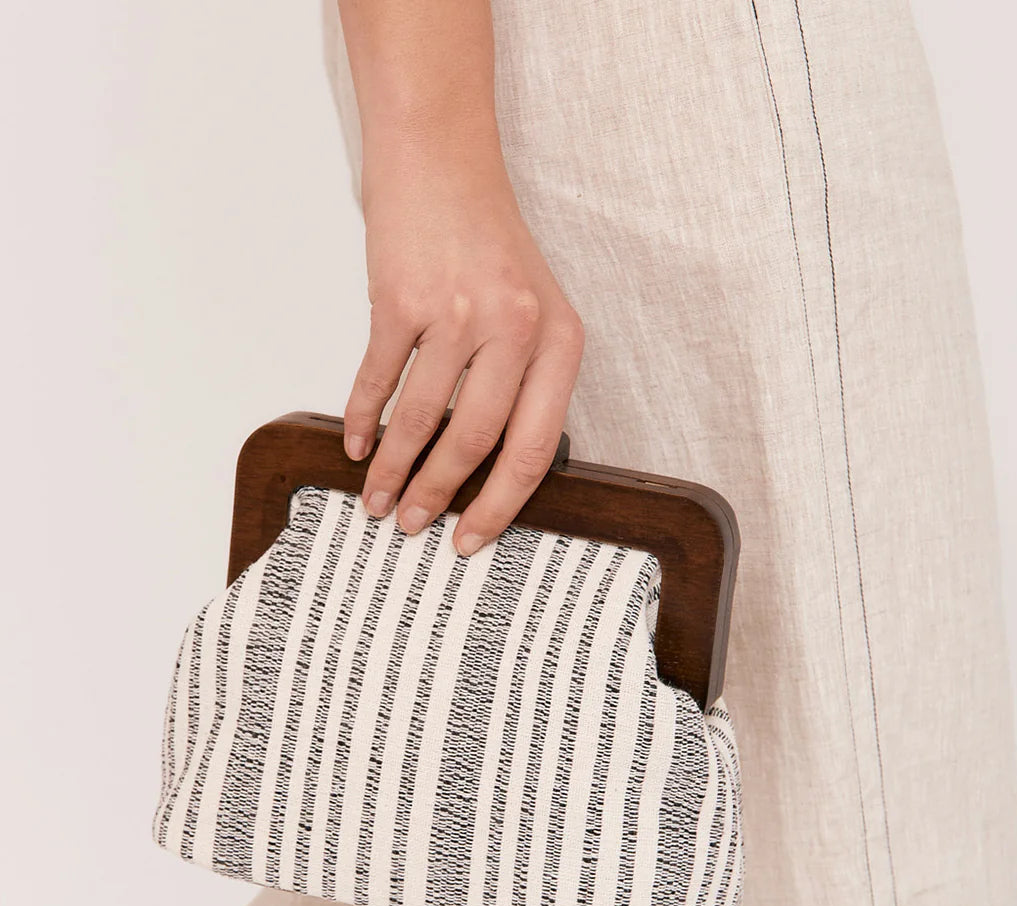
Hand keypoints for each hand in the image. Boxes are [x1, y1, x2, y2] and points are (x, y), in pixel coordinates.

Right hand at [343, 147, 583, 555]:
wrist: (441, 159)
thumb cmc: (486, 240)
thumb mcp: (533, 309)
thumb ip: (525, 379)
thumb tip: (492, 469)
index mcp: (559, 340)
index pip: (533, 448)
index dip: (500, 504)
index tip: (473, 537)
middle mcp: (514, 328)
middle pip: (474, 443)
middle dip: (439, 496)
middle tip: (416, 527)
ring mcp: (456, 313)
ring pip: (421, 419)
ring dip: (395, 470)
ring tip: (379, 499)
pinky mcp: (401, 300)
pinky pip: (379, 380)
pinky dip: (365, 420)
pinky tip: (358, 445)